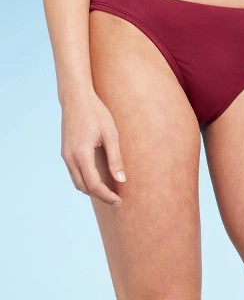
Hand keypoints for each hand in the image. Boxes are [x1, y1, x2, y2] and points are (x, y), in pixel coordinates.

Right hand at [60, 89, 125, 205]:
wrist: (76, 98)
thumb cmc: (97, 113)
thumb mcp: (111, 134)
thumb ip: (115, 158)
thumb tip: (121, 180)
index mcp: (82, 155)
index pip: (94, 185)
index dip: (107, 196)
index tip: (119, 201)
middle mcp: (70, 158)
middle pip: (84, 188)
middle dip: (100, 196)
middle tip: (116, 200)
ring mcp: (65, 155)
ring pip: (77, 182)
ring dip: (92, 190)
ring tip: (109, 192)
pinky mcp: (65, 152)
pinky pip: (74, 173)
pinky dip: (85, 181)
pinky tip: (98, 179)